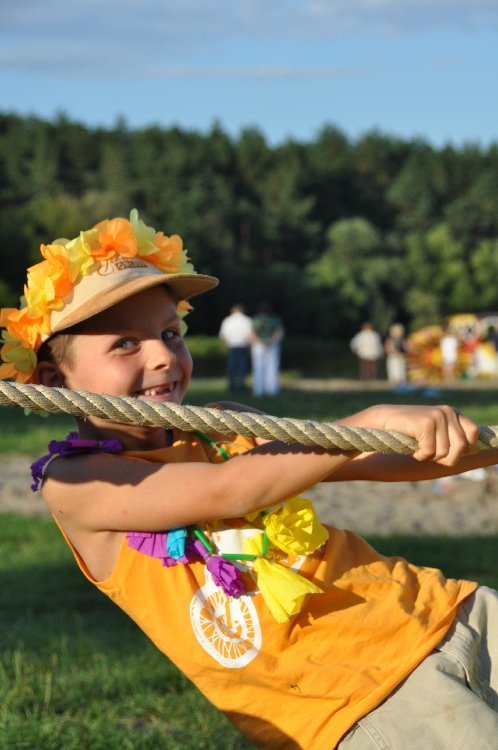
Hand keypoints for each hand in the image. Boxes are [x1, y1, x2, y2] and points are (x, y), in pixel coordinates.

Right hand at [343, 404, 479, 466]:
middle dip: (447, 458)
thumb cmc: (410, 432)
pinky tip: (412, 448)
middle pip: (461, 447)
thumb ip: (454, 440)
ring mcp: (438, 416)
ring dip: (430, 457)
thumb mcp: (436, 434)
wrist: (384, 421)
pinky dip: (419, 455)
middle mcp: (448, 412)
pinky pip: (430, 451)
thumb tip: (473, 451)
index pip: (474, 433)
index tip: (447, 452)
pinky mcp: (426, 423)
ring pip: (445, 452)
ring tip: (419, 449)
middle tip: (430, 455)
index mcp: (453, 413)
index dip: (465, 448)